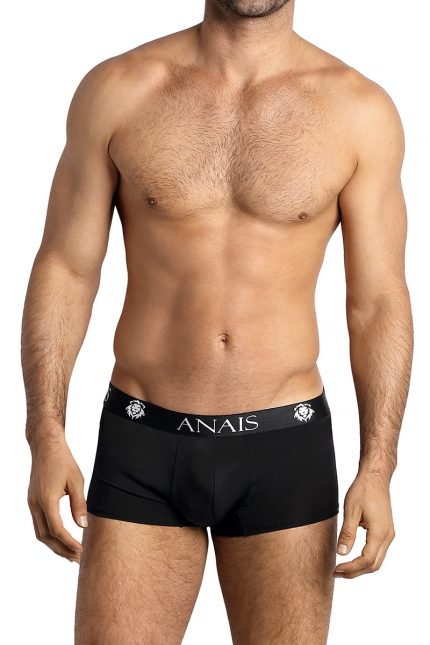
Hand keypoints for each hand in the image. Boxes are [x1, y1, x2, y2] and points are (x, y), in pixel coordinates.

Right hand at [27, 426, 87, 563]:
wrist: (46, 446)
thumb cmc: (63, 461)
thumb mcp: (77, 480)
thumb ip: (79, 504)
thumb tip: (83, 526)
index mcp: (46, 499)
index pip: (57, 530)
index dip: (69, 543)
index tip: (81, 552)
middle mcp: (35, 504)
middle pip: (46, 537)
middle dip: (62, 550)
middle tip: (78, 559)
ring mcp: (32, 503)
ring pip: (40, 533)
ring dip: (55, 546)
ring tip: (71, 554)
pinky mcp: (33, 501)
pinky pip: (39, 525)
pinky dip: (50, 536)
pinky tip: (62, 539)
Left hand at [333, 470, 394, 578]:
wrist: (375, 478)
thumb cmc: (363, 490)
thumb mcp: (351, 511)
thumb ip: (347, 533)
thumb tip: (342, 553)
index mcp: (379, 533)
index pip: (366, 560)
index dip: (350, 569)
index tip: (336, 569)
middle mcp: (387, 536)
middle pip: (373, 565)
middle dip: (355, 572)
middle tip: (336, 573)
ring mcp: (388, 534)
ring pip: (377, 560)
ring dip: (361, 567)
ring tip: (343, 568)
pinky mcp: (386, 531)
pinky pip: (378, 552)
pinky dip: (366, 559)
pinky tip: (353, 557)